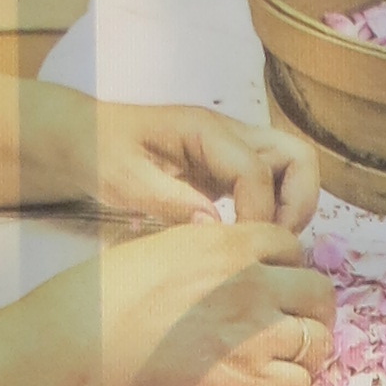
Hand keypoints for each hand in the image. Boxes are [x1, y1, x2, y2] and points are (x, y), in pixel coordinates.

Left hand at [84, 99, 320, 230]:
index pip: (258, 172)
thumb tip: (217, 229)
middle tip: (272, 247)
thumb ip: (171, 202)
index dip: (259, 218)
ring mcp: (235, 149)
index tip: (240, 253)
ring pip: (295, 170)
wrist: (87, 138)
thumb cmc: (102, 154)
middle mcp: (230, 133)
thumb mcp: (126, 180)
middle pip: (298, 158)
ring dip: (293, 210)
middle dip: (297, 207)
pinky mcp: (231, 167)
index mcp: (205, 131)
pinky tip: (250, 241)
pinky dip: (277, 213)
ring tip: (265, 247)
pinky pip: (276, 185)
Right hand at [91, 215, 336, 385]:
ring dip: (307, 351)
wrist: (96, 340)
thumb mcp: (168, 244)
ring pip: (319, 340)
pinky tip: (268, 385)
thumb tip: (224, 256)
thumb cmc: (115, 291)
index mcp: (231, 243)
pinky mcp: (249, 378)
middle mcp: (253, 283)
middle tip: (295, 324)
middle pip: (319, 292)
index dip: (287, 267)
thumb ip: (209, 249)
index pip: (290, 247)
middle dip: (312, 308)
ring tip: (285, 359)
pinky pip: (299, 384)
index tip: (274, 284)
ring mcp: (257, 333)